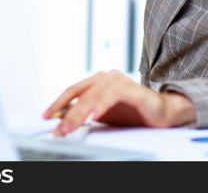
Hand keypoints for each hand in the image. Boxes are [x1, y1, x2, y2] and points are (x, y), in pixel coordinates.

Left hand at [42, 70, 195, 135]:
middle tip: (58, 130)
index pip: (73, 90)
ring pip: (94, 95)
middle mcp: (107, 77)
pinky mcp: (132, 88)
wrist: (161, 113)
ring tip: (71, 127)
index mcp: (98, 81)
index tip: (46, 116)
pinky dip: (102, 106)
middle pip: (81, 94)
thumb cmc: (132, 111)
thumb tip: (60, 119)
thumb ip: (83, 112)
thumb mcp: (102, 114)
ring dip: (80, 113)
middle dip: (67, 114)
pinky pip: (113, 96)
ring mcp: (120, 81)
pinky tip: (93, 117)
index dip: (58, 103)